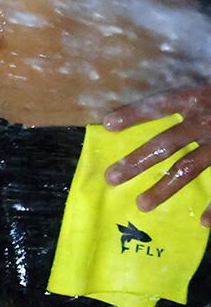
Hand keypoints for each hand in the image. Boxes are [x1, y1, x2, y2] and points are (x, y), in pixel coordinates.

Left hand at [103, 86, 210, 222]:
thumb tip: (165, 104)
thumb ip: (191, 95)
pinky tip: (204, 223)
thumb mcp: (209, 84)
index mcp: (197, 97)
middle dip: (137, 162)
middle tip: (111, 178)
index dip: (134, 114)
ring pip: (189, 168)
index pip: (158, 104)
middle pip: (166, 143)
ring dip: (165, 188)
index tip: (106, 125)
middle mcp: (206, 120)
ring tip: (142, 205)